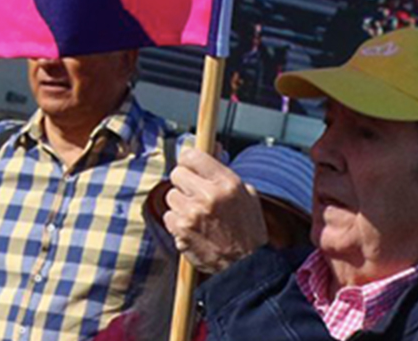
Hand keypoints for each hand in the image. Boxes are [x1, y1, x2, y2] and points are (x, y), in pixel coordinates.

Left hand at [162, 146, 268, 273]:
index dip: (189, 160)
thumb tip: (211, 150)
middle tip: (194, 194)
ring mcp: (192, 213)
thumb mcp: (247, 196)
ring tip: (198, 216)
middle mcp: (208, 196)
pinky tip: (193, 229)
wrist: (246, 268)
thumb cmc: (249, 232)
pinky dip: (177, 222)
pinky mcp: (181, 230)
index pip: (193, 156)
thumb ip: (225, 174)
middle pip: (176, 173)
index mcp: (227, 184)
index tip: (189, 166)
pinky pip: (168, 216)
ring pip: (171, 196)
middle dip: (184, 183)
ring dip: (181, 204)